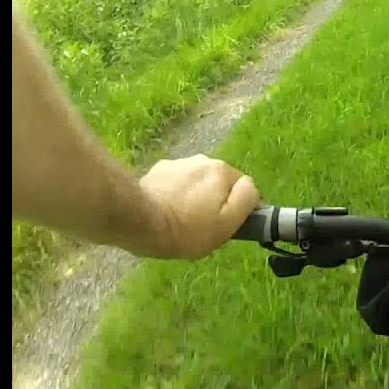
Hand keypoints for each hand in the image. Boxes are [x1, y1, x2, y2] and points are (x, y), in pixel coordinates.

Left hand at [133, 154, 259, 258]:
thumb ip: (246, 200)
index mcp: (223, 171)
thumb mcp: (226, 223)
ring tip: (181, 218)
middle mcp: (203, 160)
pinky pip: (176, 182)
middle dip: (215, 199)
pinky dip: (176, 192)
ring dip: (195, 195)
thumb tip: (251, 186)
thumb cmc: (186, 229)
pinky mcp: (158, 170)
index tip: (226, 225)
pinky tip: (165, 209)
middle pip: (218, 182)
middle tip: (203, 224)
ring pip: (197, 181)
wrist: (138, 220)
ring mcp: (179, 163)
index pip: (242, 187)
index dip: (238, 207)